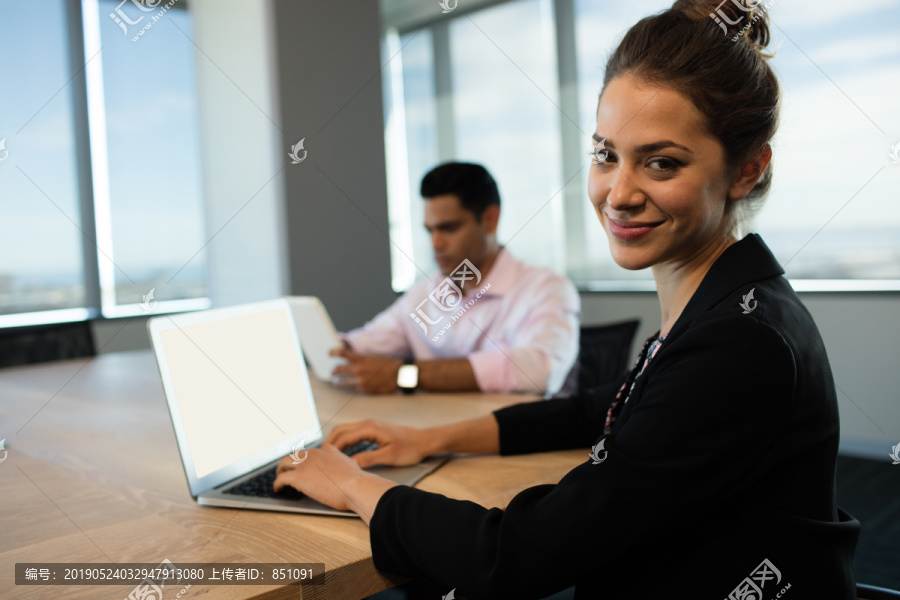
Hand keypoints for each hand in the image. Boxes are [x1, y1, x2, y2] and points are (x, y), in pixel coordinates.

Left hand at [273, 444, 398, 521]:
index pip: (311, 451)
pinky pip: (281, 479)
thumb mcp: (352, 466)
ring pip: (284, 463)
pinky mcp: (298, 477)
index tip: (303, 465)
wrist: (356, 486)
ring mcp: (305, 464)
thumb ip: (344, 464)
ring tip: (279, 479)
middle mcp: (314, 454)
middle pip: (295, 455)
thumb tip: (347, 470)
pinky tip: (278, 490)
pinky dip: (277, 484)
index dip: (305, 458)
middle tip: (286, 471)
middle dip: (289, 463)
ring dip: (280, 471)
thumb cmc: (357, 481)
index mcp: (327, 450)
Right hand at [326, 419, 432, 467]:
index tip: (323, 459)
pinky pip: (354, 433)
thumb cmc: (410, 448)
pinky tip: (343, 453)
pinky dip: (345, 441)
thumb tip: (350, 464)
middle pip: (341, 430)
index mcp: (370, 428)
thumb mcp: (389, 456)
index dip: (331, 448)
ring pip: (346, 430)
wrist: (424, 440)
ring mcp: (371, 425)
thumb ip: (368, 459)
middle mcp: (368, 424)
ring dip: (336, 441)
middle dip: (329, 442)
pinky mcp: (374, 430)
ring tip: (328, 456)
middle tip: (320, 456)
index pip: (344, 436)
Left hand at [329, 348, 401, 393]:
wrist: (398, 375)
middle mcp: (358, 369)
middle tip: (332, 371)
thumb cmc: (387, 364)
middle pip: (338, 369)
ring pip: (342, 382)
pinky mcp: (364, 389)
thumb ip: (359, 356)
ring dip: (337, 381)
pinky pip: (354, 388)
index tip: (329, 353)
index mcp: (361, 358)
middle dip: (333, 371)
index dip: (333, 352)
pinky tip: (354, 385)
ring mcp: (360, 380)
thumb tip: (348, 352)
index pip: (342, 353)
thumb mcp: (372, 356)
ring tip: (336, 382)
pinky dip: (353, 386)